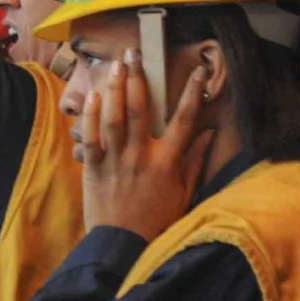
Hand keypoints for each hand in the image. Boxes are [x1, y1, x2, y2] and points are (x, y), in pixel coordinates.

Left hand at [77, 50, 216, 240]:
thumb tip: (208, 133)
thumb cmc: (156, 220)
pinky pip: (92, 138)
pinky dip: (91, 116)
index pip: (184, 121)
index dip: (191, 94)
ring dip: (116, 90)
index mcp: (168, 162)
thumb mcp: (184, 193)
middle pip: (141, 110)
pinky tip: (94, 97)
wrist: (123, 245)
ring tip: (115, 66)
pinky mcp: (95, 169)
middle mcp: (142, 157)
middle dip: (139, 79)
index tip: (196, 71)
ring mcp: (117, 162)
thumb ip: (194, 161)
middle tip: (135, 54)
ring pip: (115, 118)